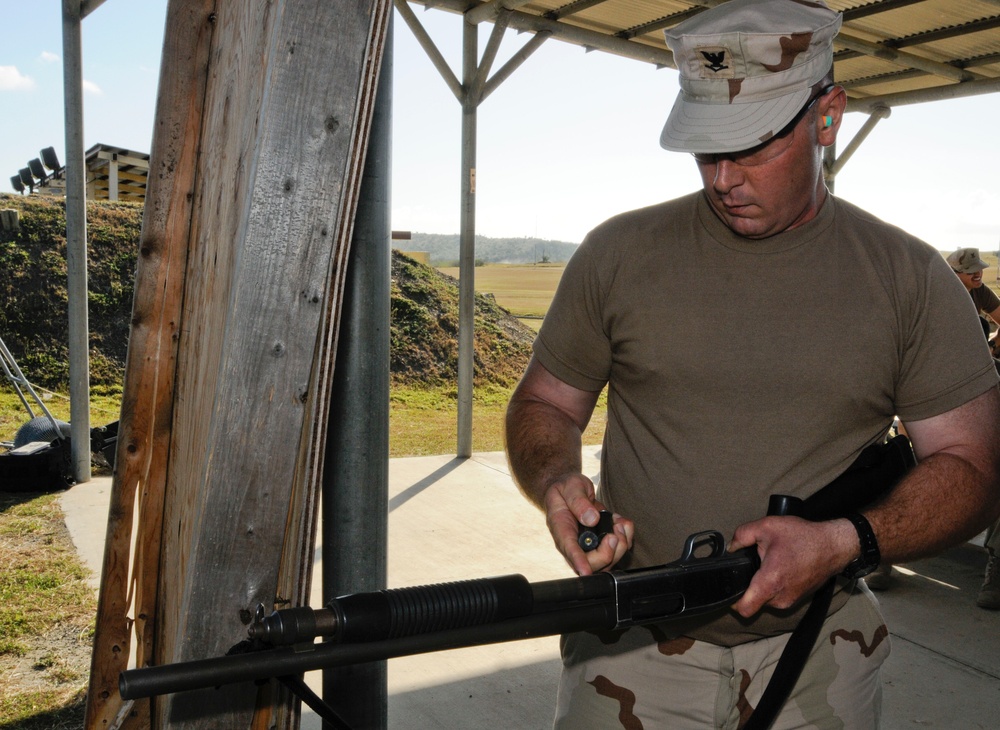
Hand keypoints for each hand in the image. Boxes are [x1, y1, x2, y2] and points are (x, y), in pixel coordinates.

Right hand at [542, 473, 633, 575]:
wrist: (569, 490)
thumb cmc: (566, 489)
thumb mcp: (570, 487)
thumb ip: (578, 501)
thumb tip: (591, 519)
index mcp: (561, 528)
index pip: (569, 549)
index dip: (578, 561)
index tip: (585, 571)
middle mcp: (575, 542)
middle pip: (592, 563)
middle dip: (608, 552)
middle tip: (613, 533)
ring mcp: (589, 546)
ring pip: (607, 561)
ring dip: (620, 544)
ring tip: (618, 522)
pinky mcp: (601, 544)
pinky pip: (617, 550)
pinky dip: (626, 537)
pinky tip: (620, 522)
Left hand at [728, 516, 856, 617]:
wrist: (834, 545)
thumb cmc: (803, 537)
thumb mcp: (766, 526)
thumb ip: (742, 535)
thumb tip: (731, 548)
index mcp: (770, 582)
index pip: (745, 609)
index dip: (732, 602)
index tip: (731, 588)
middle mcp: (780, 597)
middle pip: (753, 600)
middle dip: (750, 585)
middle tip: (755, 564)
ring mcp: (791, 600)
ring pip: (766, 598)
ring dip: (764, 584)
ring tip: (771, 563)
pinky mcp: (799, 598)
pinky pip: (779, 595)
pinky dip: (776, 584)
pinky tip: (781, 567)